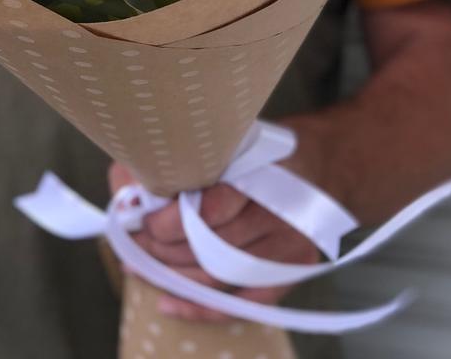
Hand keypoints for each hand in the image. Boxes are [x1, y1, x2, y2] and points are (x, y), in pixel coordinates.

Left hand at [108, 119, 324, 322]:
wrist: (322, 163)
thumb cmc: (265, 150)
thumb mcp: (229, 142)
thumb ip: (183, 160)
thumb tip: (128, 184)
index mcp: (262, 177)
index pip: (210, 211)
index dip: (170, 220)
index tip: (142, 217)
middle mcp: (279, 218)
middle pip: (209, 247)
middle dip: (162, 248)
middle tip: (134, 241)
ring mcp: (286, 250)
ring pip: (217, 276)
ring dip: (172, 274)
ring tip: (140, 265)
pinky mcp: (290, 272)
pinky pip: (242, 303)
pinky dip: (201, 307)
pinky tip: (168, 302)